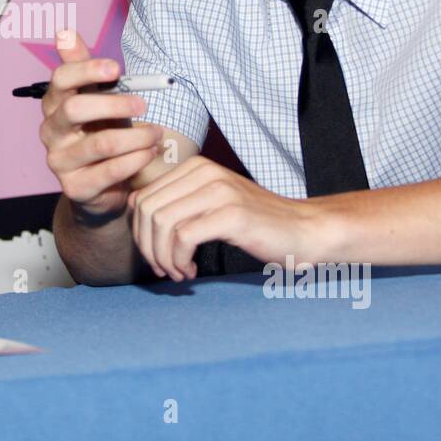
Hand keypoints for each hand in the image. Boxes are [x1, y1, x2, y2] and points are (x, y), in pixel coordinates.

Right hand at [39, 30, 163, 219]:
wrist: (99, 188)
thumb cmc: (100, 133)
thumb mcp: (95, 99)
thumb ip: (83, 68)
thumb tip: (65, 32)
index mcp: (54, 104)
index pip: (60, 79)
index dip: (87, 69)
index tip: (116, 68)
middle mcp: (50, 131)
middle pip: (75, 108)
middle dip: (115, 103)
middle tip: (144, 104)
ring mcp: (60, 161)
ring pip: (101, 143)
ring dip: (136, 136)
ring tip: (156, 133)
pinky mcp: (75, 188)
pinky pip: (110, 171)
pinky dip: (136, 160)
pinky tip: (150, 153)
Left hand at [127, 155, 331, 280]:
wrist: (305, 230)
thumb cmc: (256, 224)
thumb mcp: (210, 205)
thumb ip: (177, 204)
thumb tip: (136, 214)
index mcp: (194, 167)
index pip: (141, 198)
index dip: (140, 234)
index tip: (159, 255)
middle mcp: (203, 172)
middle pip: (146, 211)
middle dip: (147, 248)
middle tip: (165, 270)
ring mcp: (218, 190)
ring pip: (161, 224)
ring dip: (163, 258)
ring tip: (179, 273)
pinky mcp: (231, 213)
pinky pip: (183, 237)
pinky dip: (180, 261)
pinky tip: (192, 272)